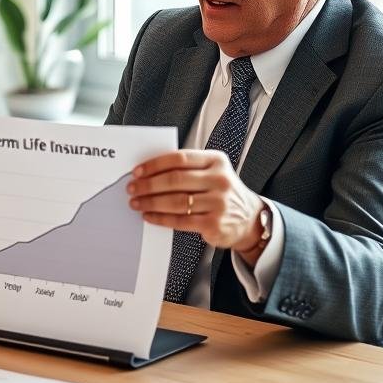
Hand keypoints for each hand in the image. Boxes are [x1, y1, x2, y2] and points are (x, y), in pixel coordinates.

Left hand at [126, 150, 266, 260]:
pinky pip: (180, 220)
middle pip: (175, 180)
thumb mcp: (213, 171)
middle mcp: (220, 180)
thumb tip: (149, 171)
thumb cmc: (222, 193)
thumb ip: (188, 168)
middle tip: (132, 188)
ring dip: (151, 202)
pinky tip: (149, 216)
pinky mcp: (215, 224)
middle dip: (148, 184)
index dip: (154, 164)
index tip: (137, 171)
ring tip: (136, 203)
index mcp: (216, 161)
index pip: (179, 158)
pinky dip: (160, 218)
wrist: (250, 219)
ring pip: (176, 201)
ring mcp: (219, 203)